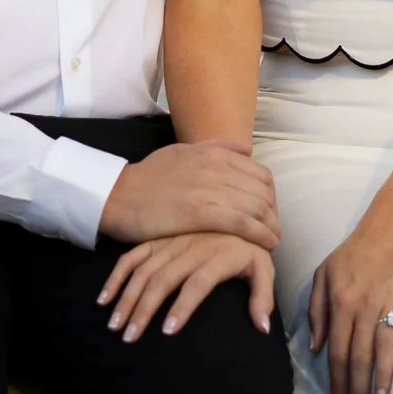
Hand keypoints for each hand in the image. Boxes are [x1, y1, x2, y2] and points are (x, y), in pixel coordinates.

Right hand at [96, 232, 275, 341]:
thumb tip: (261, 328)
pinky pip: (132, 256)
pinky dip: (116, 276)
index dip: (183, 307)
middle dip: (144, 309)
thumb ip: (263, 297)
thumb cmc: (247, 248)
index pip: (198, 283)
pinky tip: (104, 299)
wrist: (234, 213)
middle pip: (164, 279)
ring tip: (115, 325)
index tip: (168, 332)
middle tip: (130, 337)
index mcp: (217, 255)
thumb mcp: (263, 267)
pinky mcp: (156, 240)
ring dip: (127, 297)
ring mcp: (170, 242)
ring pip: (143, 269)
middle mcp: (190, 247)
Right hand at [99, 139, 279, 250]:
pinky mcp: (201, 213)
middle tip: (273, 229)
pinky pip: (244, 223)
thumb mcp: (182, 152)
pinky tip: (266, 245)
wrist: (118, 195)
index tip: (268, 212)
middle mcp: (216, 168)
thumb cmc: (148, 178)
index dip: (270, 195)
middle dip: (274, 213)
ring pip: (257, 207)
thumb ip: (216, 148)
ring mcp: (209, 189)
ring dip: (272, 226)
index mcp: (214, 153)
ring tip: (273, 240)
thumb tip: (247, 149)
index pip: (260, 174)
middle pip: (263, 192)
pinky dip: (261, 235)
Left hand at [308, 220, 392, 393]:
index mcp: (340, 302)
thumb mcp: (324, 273)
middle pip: (359, 357)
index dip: (337, 382)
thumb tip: (316, 347)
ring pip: (385, 347)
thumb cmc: (357, 250)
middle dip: (356, 391)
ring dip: (382, 378)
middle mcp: (364, 306)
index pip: (337, 351)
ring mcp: (392, 301)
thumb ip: (316, 309)